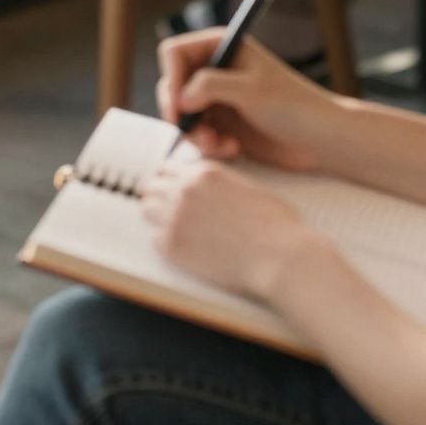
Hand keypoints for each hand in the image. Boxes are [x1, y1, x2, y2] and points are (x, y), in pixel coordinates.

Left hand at [141, 153, 309, 300]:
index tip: (174, 190)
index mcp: (203, 172)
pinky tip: (187, 248)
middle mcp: (184, 189)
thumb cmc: (275, 224)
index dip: (172, 180)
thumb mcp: (248, 187)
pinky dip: (167, 243)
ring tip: (177, 229)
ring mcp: (175, 216)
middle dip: (160, 196)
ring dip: (158, 217)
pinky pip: (155, 239)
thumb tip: (212, 192)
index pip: (168, 167)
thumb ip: (221, 184)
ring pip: (147, 209)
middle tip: (171, 211)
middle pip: (152, 186)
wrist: (278, 256)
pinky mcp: (172, 245)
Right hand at [156, 28, 334, 173]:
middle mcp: (215, 69)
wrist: (320, 139)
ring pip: (181, 114)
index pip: (174, 52)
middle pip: (172, 85)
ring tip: (218, 146)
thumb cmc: (293, 106)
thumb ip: (210, 86)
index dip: (171, 78)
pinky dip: (208, 145)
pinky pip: (197, 134)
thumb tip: (178, 96)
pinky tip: (232, 150)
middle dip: (180, 113)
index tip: (179, 106)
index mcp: (222, 46)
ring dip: (194, 134)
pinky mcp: (222, 123)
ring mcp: (217, 97)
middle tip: (193, 134)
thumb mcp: (251, 91)